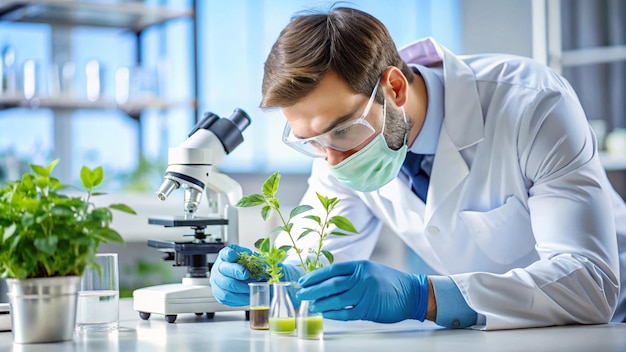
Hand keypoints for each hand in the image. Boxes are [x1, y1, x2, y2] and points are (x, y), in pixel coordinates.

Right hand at [209, 244, 303, 305]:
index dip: (230, 255)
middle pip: (224, 270)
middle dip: (236, 273)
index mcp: (227, 255)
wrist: (244, 277)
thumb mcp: (254, 259)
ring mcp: (217, 281)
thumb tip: (271, 265)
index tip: (236, 256)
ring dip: (240, 289)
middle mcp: (220, 268)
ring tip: (252, 289)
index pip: (225, 253)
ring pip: (225, 287)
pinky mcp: (220, 294)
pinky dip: (239, 299)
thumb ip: (259, 260)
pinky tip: (248, 297)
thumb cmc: (249, 267)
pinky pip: (227, 299)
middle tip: (247, 276)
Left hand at [296, 260, 428, 322]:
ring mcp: (365, 293)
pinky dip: (333, 313)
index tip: (304, 281)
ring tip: (311, 305)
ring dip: (320, 303)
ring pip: (336, 299)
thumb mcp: (371, 270)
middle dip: (312, 290)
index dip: (315, 276)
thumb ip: (352, 275)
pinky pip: (346, 312)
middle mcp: (362, 278)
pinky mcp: (368, 309)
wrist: (412, 293)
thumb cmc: (390, 282)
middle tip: (300, 293)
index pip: (332, 270)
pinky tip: (326, 313)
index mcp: (361, 266)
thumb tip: (328, 283)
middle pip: (331, 284)